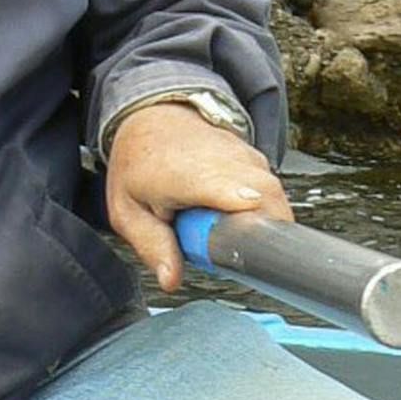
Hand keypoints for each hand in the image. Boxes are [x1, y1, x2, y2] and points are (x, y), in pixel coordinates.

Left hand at [104, 101, 293, 293]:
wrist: (153, 119)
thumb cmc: (138, 165)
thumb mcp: (128, 211)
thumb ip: (152, 246)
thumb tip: (171, 280)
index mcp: (182, 174)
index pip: (219, 184)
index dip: (237, 202)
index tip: (250, 218)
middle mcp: (220, 160)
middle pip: (263, 198)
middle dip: (259, 235)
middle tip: (231, 254)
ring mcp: (243, 156)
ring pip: (273, 198)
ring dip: (261, 225)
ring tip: (225, 231)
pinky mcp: (256, 159)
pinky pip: (272, 192)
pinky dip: (262, 211)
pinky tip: (234, 216)